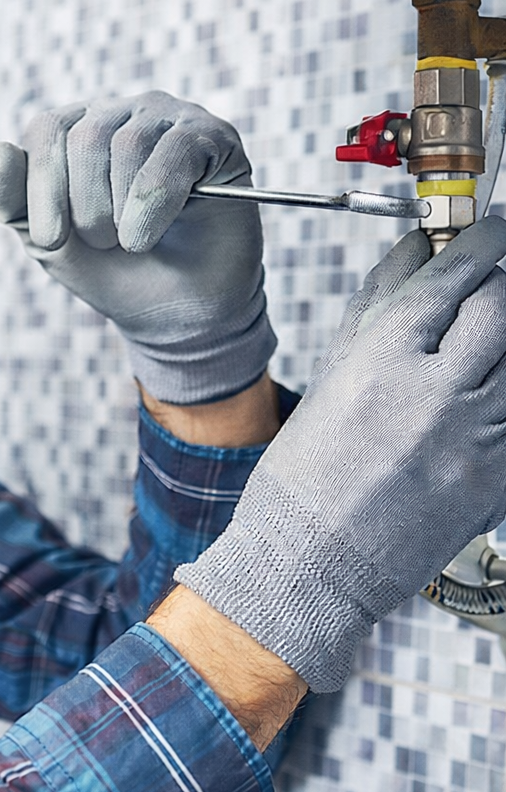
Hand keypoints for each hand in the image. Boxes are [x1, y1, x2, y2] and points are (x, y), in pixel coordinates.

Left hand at [0, 91, 275, 404]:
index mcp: (76, 130)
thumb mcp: (49, 241)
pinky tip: (151, 233)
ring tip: (132, 243)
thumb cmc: (111, 271)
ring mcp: (169, 120)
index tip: (50, 240)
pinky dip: (155, 202)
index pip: (46, 130)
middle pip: (86, 137)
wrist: (176, 314)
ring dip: (122, 212)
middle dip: (86, 207)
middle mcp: (121, 114)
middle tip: (104, 243)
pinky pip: (174, 154)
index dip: (42, 186)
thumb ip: (12, 199)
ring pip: (128, 145)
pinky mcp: (213, 138)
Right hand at [176, 218, 505, 691]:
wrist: (313, 562)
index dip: (480, 242)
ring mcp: (477, 435)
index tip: (489, 230)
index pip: (452, 276)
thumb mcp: (332, 377)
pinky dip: (505, 384)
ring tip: (488, 331)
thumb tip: (411, 253)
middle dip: (502, 279)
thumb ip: (374, 308)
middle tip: (494, 275)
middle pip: (501, 304)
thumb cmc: (305, 475)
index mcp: (384, 359)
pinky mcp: (499, 477)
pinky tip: (486, 381)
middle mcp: (437, 390)